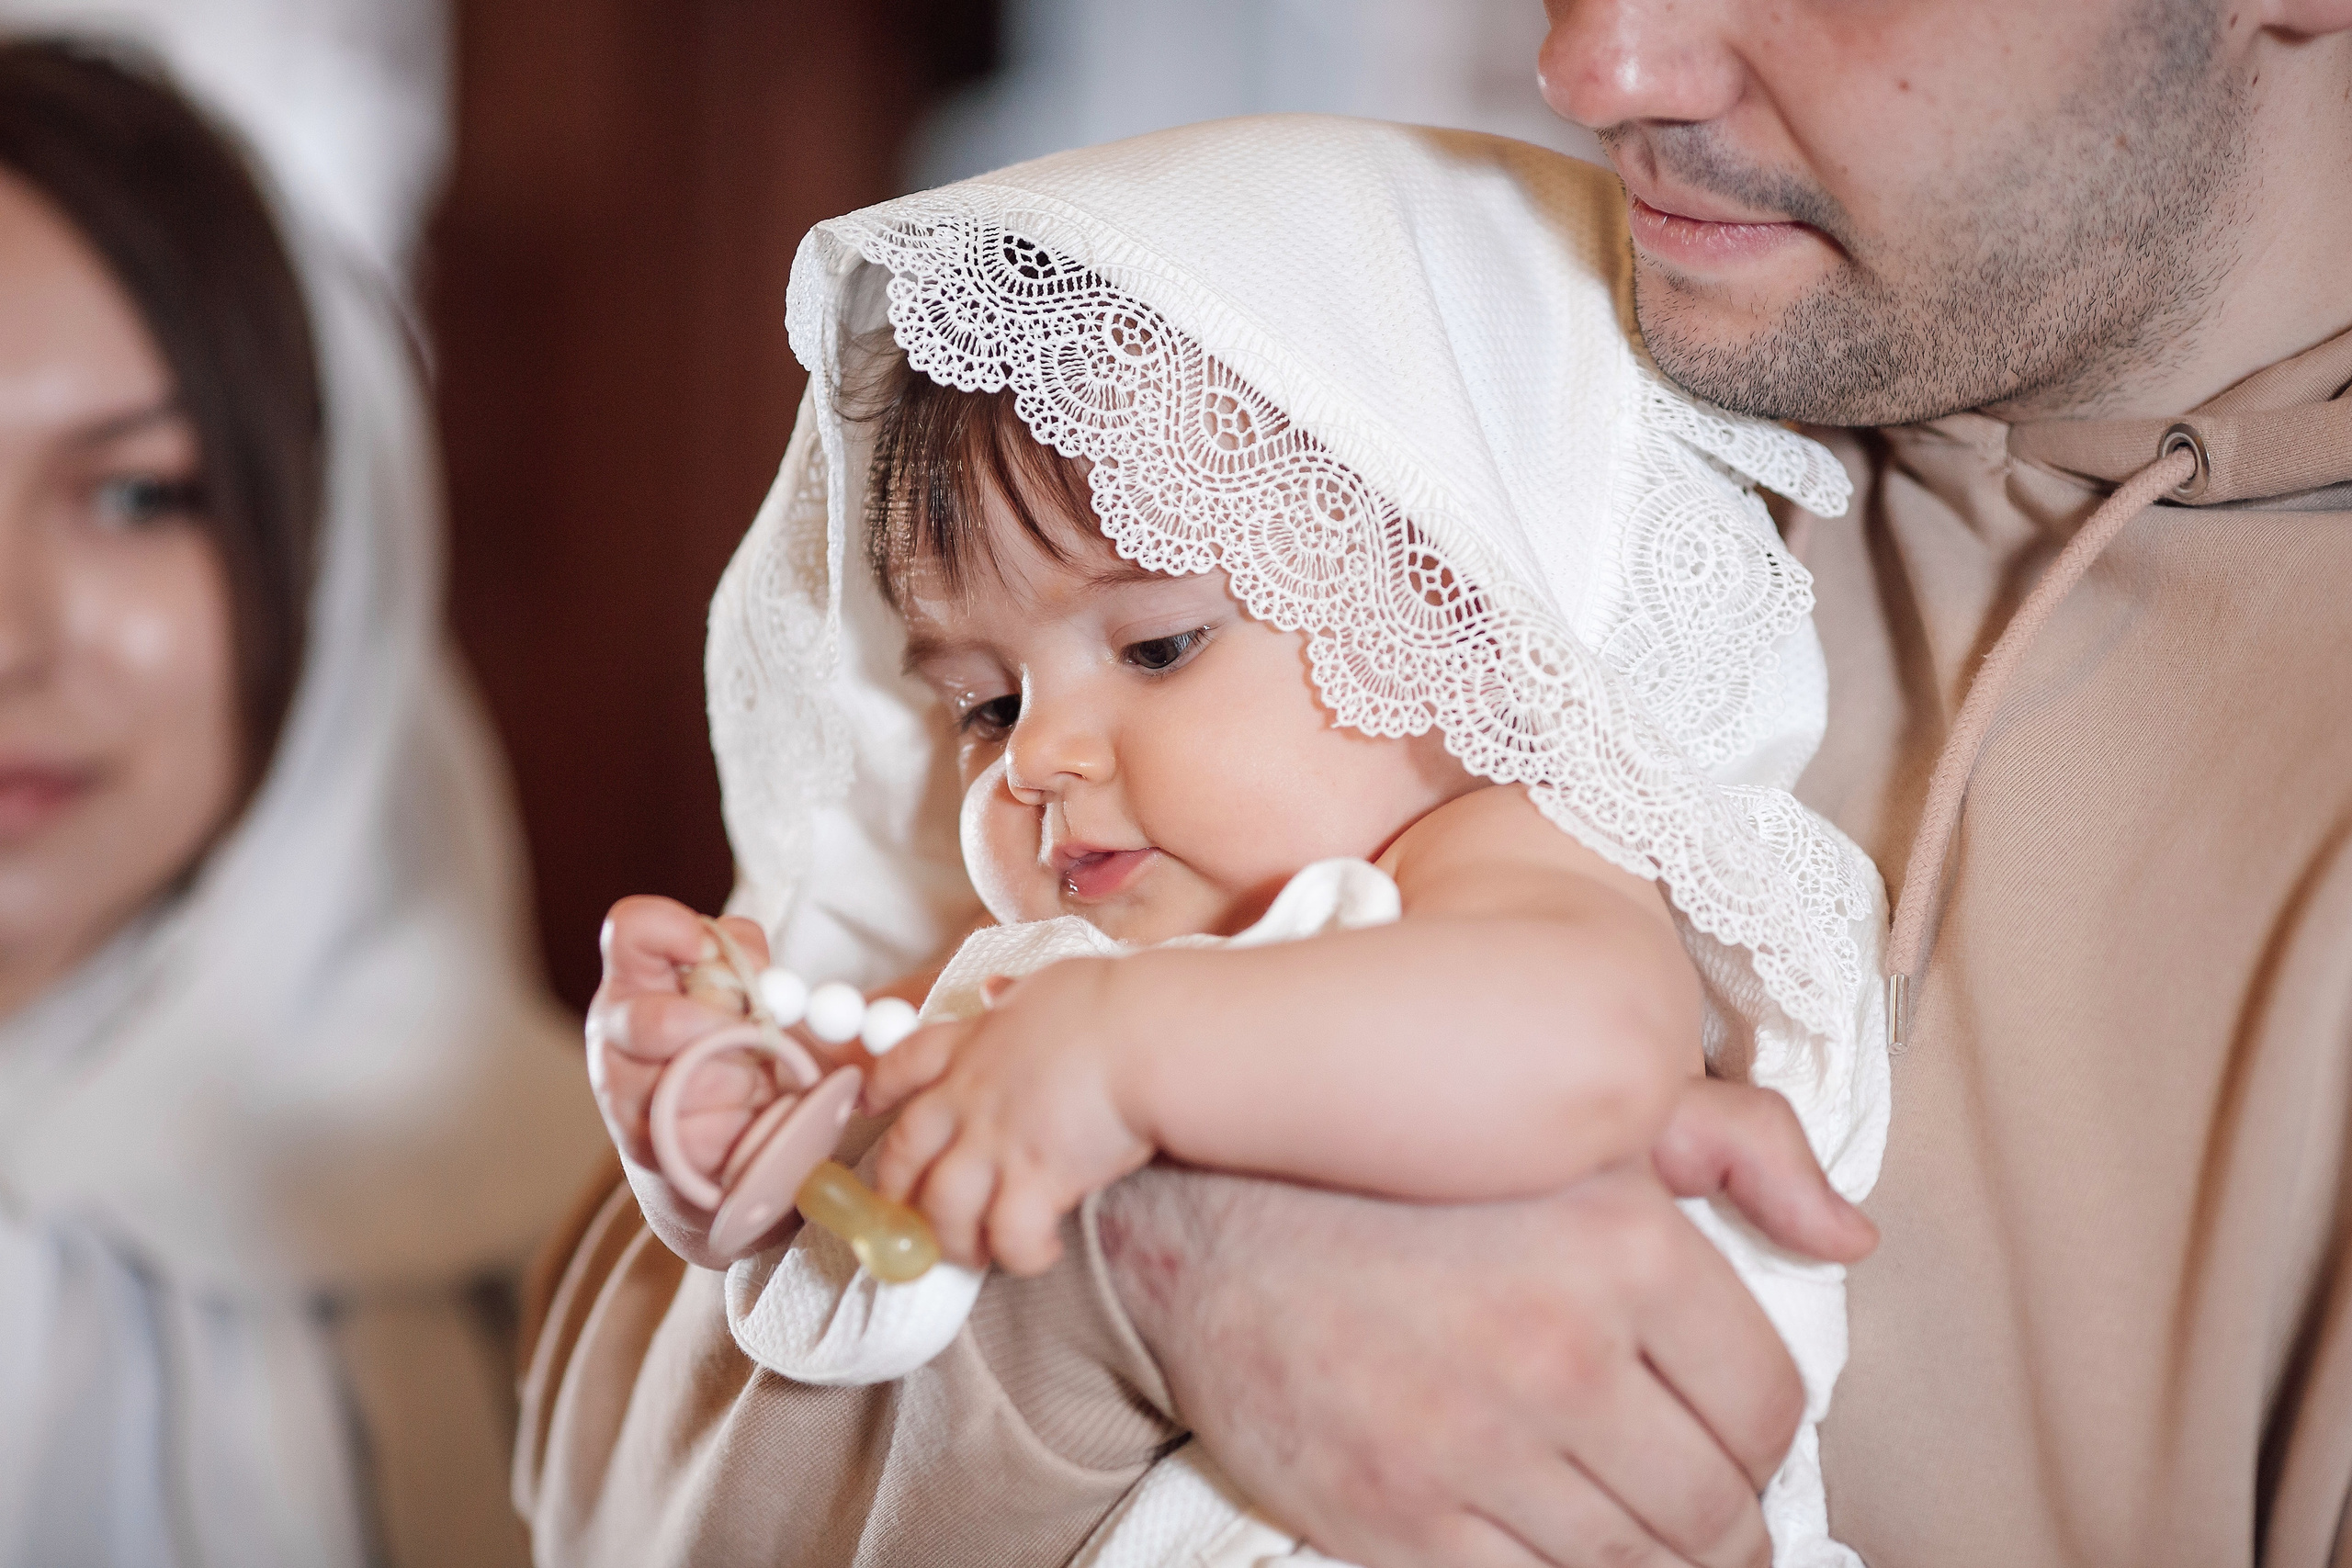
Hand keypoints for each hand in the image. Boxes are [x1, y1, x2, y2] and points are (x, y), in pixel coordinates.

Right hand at [586, 894, 789, 1267]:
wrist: (721, 1140)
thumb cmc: (735, 1046)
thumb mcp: (746, 991)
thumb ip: (749, 958)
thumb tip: (758, 964)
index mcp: (637, 977)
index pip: (629, 930)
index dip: (668, 929)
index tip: (707, 944)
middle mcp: (616, 1031)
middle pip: (648, 1022)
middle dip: (715, 1029)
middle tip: (755, 1033)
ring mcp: (624, 1093)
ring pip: (683, 1083)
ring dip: (738, 1081)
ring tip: (758, 1080)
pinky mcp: (648, 1149)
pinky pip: (703, 1133)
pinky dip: (741, 1124)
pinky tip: (750, 1119)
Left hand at [868, 958, 1153, 1274]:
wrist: (1148, 1036)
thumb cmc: (1112, 1002)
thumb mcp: (1049, 985)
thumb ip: (1016, 995)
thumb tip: (999, 989)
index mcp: (972, 1044)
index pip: (905, 1064)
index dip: (880, 1087)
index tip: (870, 1104)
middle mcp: (971, 1097)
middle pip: (904, 1154)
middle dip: (898, 1193)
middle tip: (911, 1217)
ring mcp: (997, 1142)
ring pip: (942, 1210)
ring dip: (952, 1240)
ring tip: (975, 1254)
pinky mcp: (1036, 1181)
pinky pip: (1009, 1237)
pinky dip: (1019, 1254)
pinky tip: (1040, 1251)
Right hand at [1100, 1078, 1873, 1567]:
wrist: (1199, 1216)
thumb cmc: (1395, 1161)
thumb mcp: (1570, 1113)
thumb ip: (1734, 1145)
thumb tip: (1848, 1233)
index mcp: (1623, 1247)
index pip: (1767, 1408)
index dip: (1764, 1440)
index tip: (1736, 1440)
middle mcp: (1559, 1354)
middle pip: (1714, 1510)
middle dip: (1726, 1524)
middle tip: (1705, 1513)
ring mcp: (1476, 1447)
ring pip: (1632, 1565)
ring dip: (1653, 1561)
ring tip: (1642, 1533)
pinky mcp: (1398, 1518)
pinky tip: (1559, 1549)